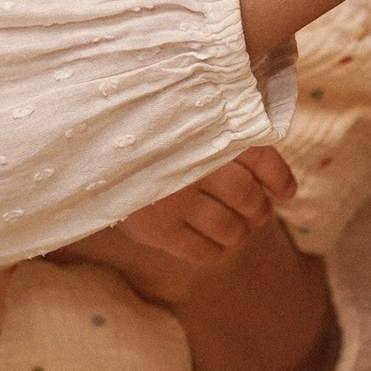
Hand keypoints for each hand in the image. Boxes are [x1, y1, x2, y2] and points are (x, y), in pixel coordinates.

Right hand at [62, 144, 294, 307]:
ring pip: (231, 226)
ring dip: (243, 232)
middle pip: (247, 194)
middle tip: (258, 213)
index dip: (279, 178)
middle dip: (258, 208)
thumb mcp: (181, 118)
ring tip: (241, 230)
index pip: (261, 157)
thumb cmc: (140, 130)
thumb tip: (266, 171)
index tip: (286, 193)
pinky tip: (217, 246)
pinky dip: (217, 251)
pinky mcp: (157, 227)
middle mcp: (194, 161)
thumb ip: (215, 131)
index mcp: (205, 128)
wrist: (84, 145)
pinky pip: (203, 252)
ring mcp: (175, 196)